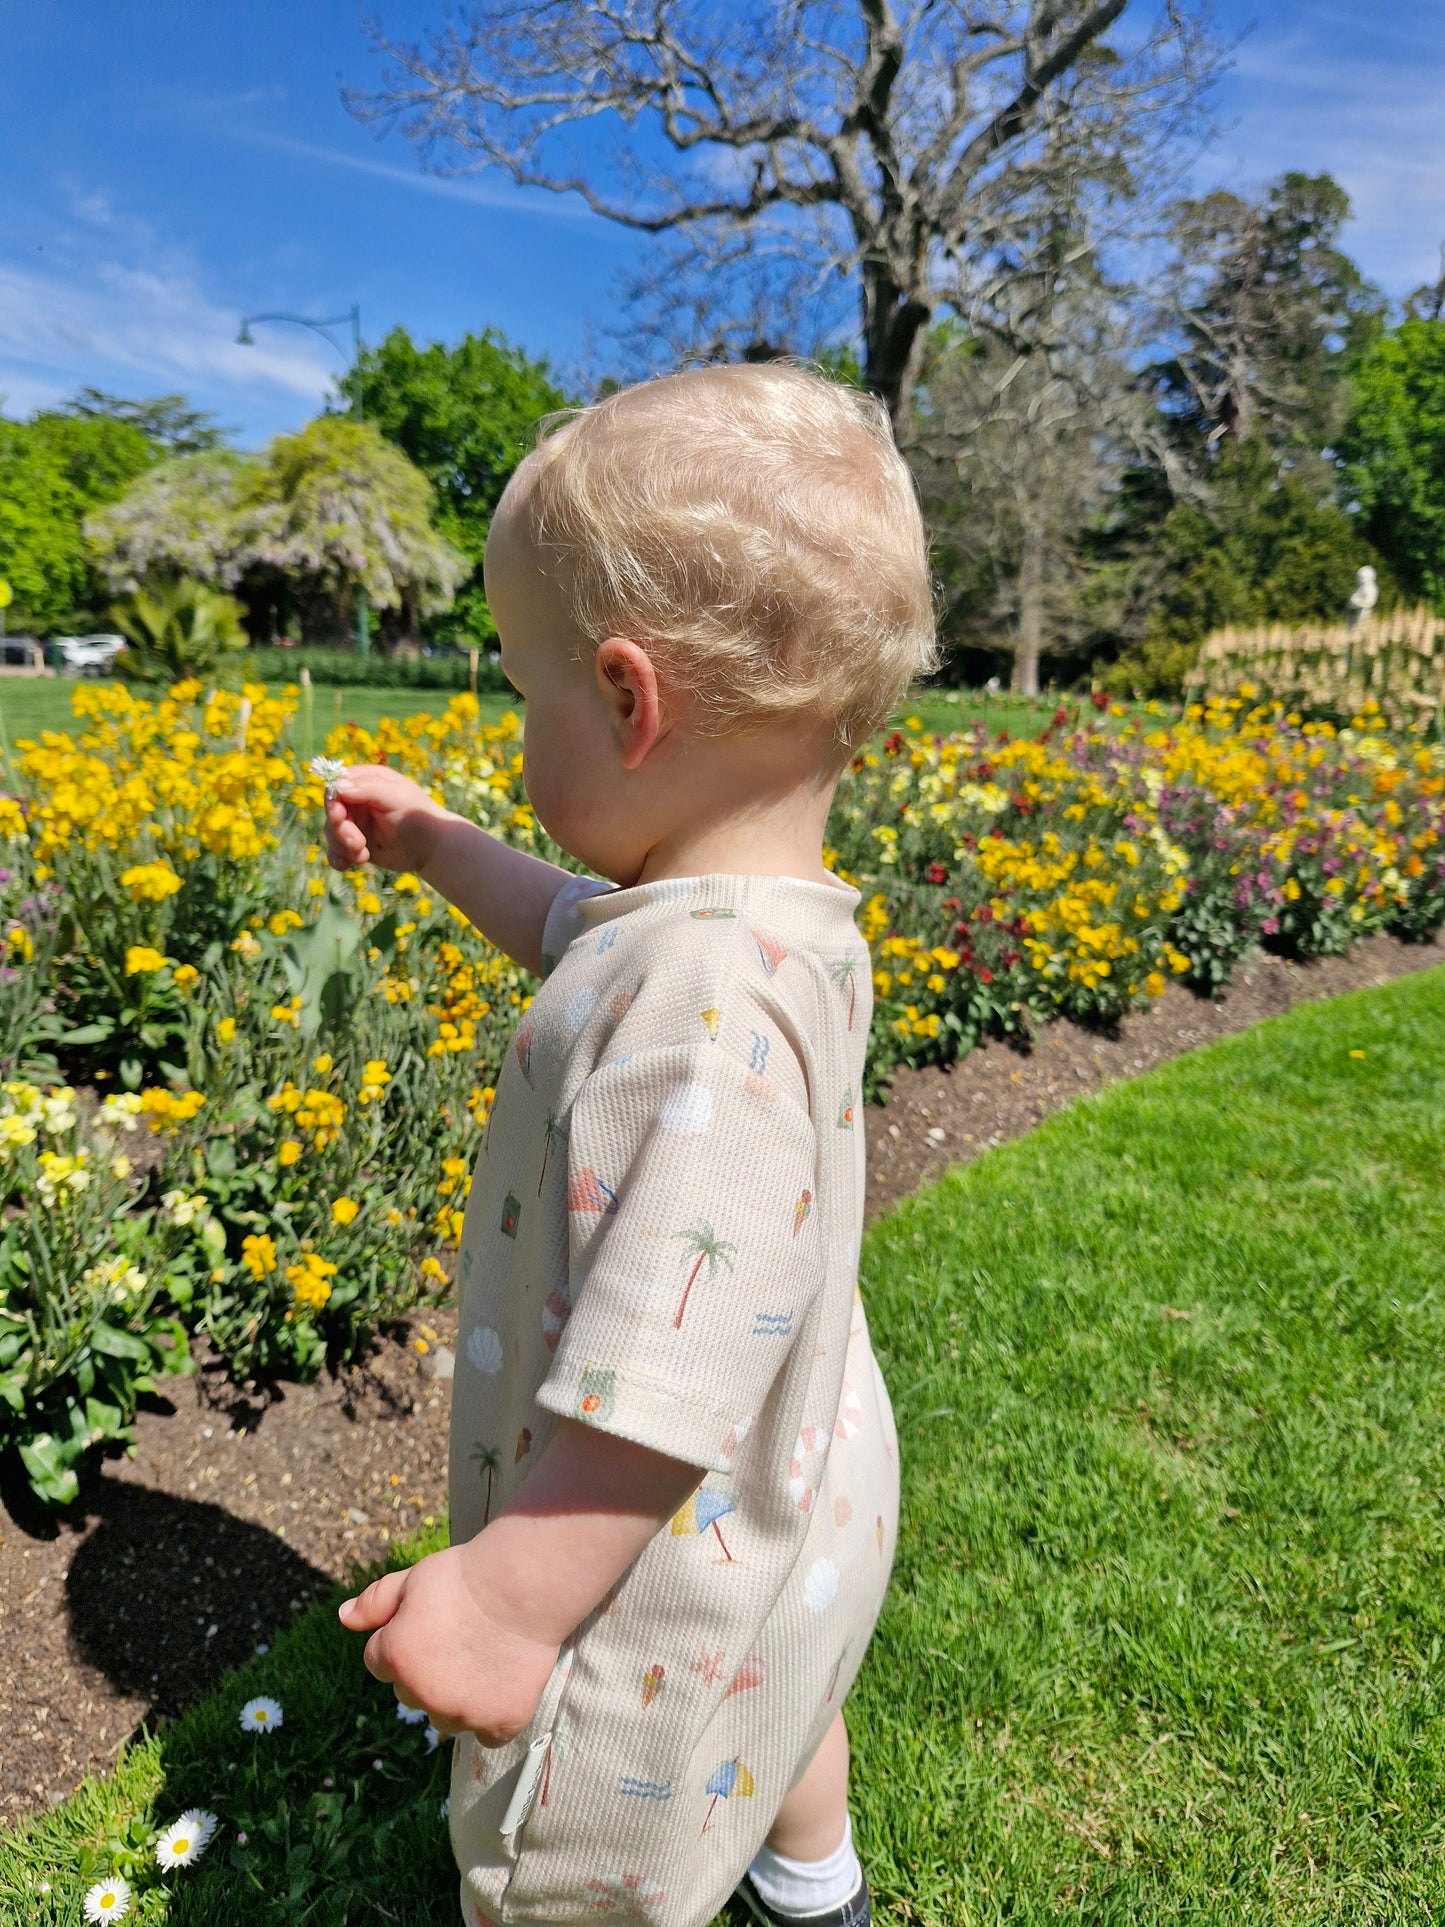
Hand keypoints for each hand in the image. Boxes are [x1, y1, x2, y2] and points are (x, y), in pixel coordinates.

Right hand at [324, 764, 450, 874]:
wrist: (432, 848)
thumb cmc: (418, 817)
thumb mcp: (396, 797)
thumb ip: (368, 788)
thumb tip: (338, 786)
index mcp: (367, 780)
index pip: (336, 785)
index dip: (333, 801)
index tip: (340, 817)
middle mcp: (357, 800)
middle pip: (332, 812)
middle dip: (340, 830)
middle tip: (357, 842)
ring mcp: (356, 822)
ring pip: (331, 832)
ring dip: (343, 846)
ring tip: (363, 854)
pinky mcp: (355, 843)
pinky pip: (335, 850)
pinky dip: (339, 858)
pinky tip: (349, 864)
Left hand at [338, 1545, 560, 1745]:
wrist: (525, 1584)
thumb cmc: (467, 1575)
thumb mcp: (412, 1578)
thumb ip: (374, 1602)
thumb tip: (342, 1617)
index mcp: (395, 1658)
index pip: (378, 1663)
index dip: (403, 1639)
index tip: (432, 1621)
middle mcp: (423, 1693)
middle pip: (411, 1693)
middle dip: (425, 1671)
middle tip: (459, 1637)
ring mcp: (463, 1712)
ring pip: (445, 1718)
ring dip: (454, 1699)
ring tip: (482, 1658)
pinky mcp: (500, 1722)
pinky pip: (486, 1734)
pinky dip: (491, 1716)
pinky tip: (501, 1682)